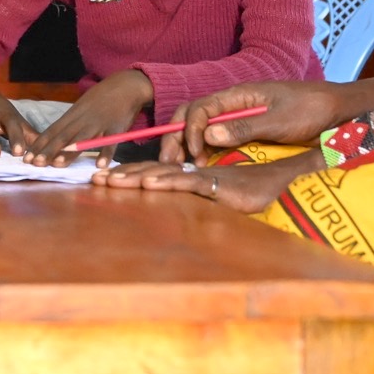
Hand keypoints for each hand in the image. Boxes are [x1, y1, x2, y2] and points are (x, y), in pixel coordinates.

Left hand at [24, 69, 152, 167]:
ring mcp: (100, 124)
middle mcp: (83, 119)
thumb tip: (54, 137)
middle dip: (48, 151)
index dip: (39, 145)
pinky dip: (106, 153)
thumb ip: (70, 122)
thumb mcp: (82, 107)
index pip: (52, 131)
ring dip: (70, 152)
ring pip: (82, 139)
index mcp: (73, 115)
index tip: (26, 157)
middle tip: (34, 163)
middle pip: (63, 136)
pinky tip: (100, 165)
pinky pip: (111, 142)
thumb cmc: (102, 98)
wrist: (126, 84)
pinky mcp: (116, 128)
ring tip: (57, 164)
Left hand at [92, 152, 314, 212]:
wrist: (280, 184)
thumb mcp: (219, 198)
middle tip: (94, 180)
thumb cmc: (251, 192)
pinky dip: (165, 181)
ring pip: (161, 175)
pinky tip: (147, 183)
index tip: (104, 180)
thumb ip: (200, 197)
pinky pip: (185, 182)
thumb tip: (198, 201)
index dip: (129, 175)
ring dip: (134, 178)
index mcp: (189, 177)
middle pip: (150, 172)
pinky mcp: (214, 185)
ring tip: (110, 182)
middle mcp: (191, 175)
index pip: (153, 173)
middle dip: (121, 177)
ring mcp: (201, 178)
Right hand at [161, 80, 342, 165]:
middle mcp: (233, 103)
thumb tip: (208, 135)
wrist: (335, 109)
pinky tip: (200, 166)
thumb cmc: (310, 110)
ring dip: (186, 144)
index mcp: (238, 94)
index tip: (194, 154)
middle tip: (168, 162)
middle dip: (176, 136)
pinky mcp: (245, 129)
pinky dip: (202, 150)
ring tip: (178, 167)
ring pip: (201, 126)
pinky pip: (216, 137)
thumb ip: (244, 127)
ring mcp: (238, 116)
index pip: (201, 108)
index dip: (191, 130)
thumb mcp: (279, 121)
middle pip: (193, 115)